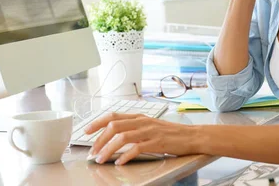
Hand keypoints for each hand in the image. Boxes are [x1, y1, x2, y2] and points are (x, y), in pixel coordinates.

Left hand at [84, 113, 198, 164]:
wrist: (192, 136)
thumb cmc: (171, 133)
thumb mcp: (150, 126)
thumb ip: (135, 128)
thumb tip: (115, 135)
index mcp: (139, 116)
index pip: (113, 115)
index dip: (98, 122)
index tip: (86, 130)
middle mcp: (143, 121)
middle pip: (114, 126)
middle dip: (99, 139)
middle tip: (92, 151)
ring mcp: (150, 131)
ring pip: (122, 136)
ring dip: (108, 149)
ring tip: (101, 159)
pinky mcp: (157, 143)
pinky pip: (137, 148)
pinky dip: (125, 156)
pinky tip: (120, 162)